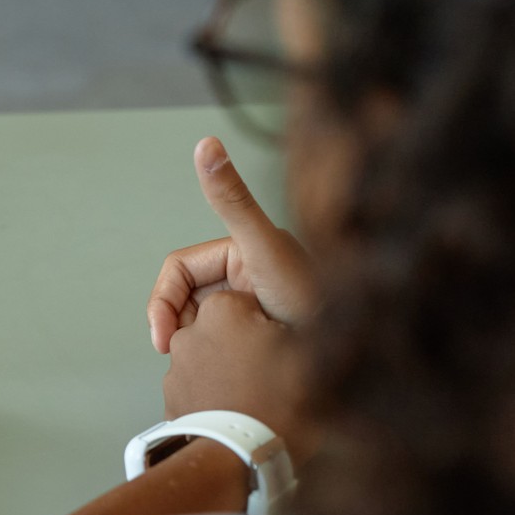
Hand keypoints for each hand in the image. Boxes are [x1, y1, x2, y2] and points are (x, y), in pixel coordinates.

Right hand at [147, 137, 315, 353]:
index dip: (164, 303)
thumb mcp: (265, 248)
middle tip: (178, 355)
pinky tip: (219, 372)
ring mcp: (250, 307)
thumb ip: (234, 199)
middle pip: (184, 298)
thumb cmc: (315, 301)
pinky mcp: (259, 337)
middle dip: (177, 326)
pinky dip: (212, 357)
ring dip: (194, 344)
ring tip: (205, 365)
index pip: (178, 271)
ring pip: (200, 324)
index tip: (163, 338)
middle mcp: (244, 276)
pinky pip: (220, 345)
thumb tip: (206, 142)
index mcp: (239, 251)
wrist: (350, 356)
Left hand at [164, 290, 314, 454]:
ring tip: (259, 401)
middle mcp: (190, 333)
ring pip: (213, 362)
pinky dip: (218, 399)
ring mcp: (176, 368)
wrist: (238, 458)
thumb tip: (328, 318)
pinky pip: (201, 391)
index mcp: (223, 310)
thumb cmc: (279, 404)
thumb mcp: (311, 354)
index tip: (286, 347)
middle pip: (228, 332)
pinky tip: (241, 415)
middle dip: (249, 348)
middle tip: (275, 377)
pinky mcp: (170, 399)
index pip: (250, 303)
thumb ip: (310, 325)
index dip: (272, 326)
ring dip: (232, 375)